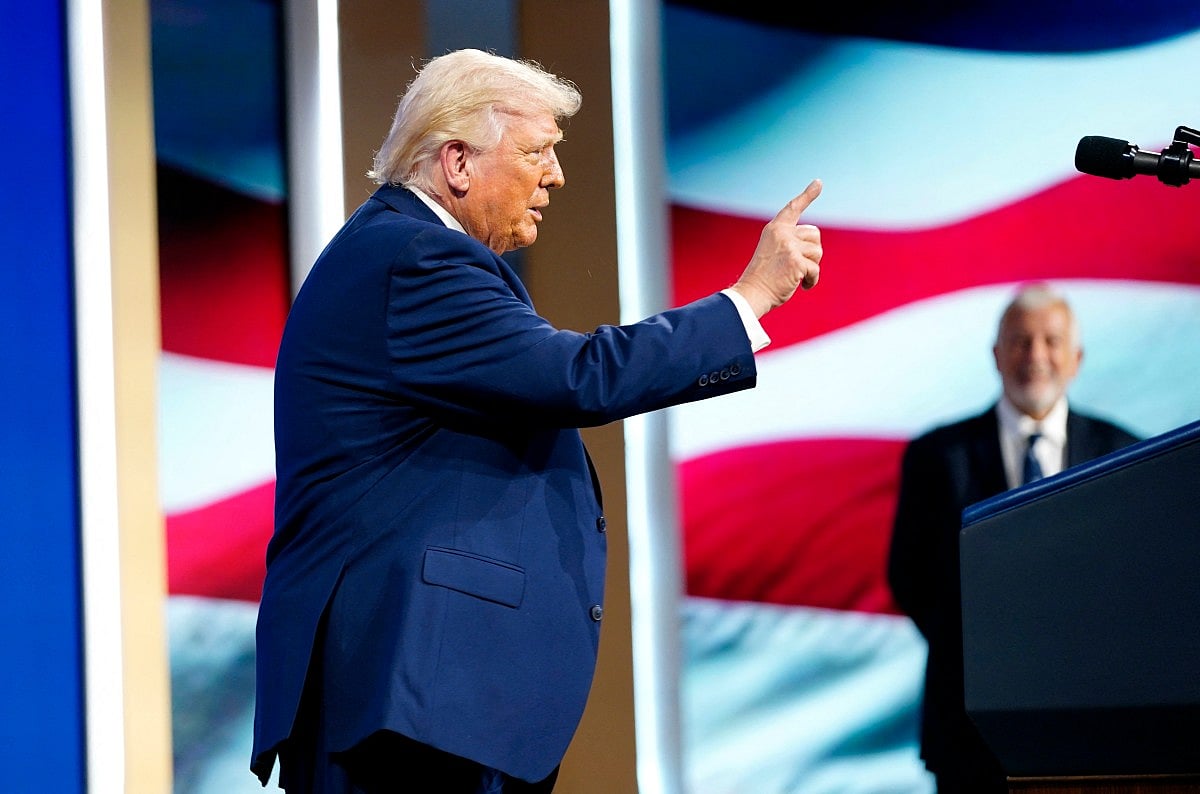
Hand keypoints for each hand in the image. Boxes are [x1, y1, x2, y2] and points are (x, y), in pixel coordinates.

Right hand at [730, 179, 822, 317]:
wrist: (752, 293)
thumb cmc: (763, 277)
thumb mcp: (773, 252)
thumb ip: (790, 243)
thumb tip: (815, 246)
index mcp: (774, 229)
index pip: (793, 208)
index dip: (807, 195)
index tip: (819, 183)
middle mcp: (782, 233)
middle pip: (815, 234)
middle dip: (811, 251)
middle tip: (797, 265)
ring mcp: (789, 246)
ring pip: (817, 252)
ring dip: (812, 267)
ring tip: (796, 276)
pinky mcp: (796, 261)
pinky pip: (815, 269)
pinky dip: (812, 280)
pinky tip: (802, 286)